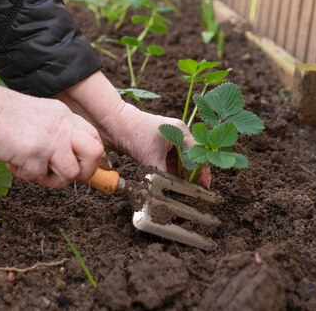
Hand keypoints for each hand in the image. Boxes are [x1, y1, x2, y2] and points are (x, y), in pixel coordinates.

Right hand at [0, 77, 104, 187]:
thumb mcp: (36, 118)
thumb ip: (53, 134)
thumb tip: (64, 160)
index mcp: (63, 114)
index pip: (94, 137)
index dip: (88, 157)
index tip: (76, 166)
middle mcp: (62, 124)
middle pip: (95, 153)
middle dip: (84, 172)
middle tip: (62, 175)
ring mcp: (51, 138)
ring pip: (72, 172)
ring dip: (53, 181)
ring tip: (33, 172)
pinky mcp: (35, 152)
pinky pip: (40, 177)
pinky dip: (26, 176)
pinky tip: (13, 164)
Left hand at [55, 72, 210, 186]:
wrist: (111, 123)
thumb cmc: (134, 132)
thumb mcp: (151, 157)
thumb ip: (163, 176)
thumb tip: (169, 194)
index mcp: (181, 132)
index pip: (198, 154)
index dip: (202, 171)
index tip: (203, 187)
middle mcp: (176, 136)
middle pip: (189, 160)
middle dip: (190, 176)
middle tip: (192, 193)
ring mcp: (165, 142)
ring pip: (176, 164)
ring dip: (177, 176)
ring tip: (179, 192)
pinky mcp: (154, 148)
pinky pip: (166, 164)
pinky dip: (167, 174)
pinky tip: (167, 185)